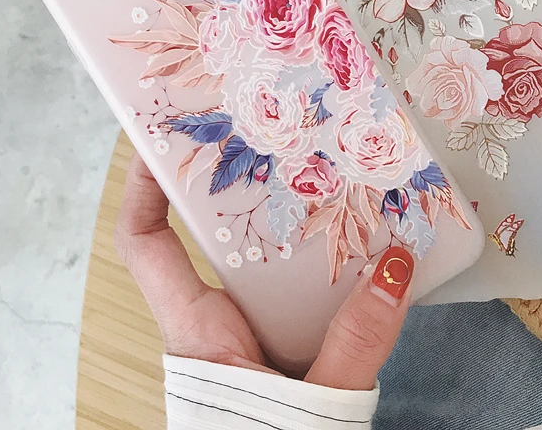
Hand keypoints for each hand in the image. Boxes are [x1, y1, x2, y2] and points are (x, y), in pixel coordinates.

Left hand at [115, 152, 413, 389]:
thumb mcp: (318, 403)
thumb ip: (357, 340)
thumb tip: (396, 264)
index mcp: (199, 330)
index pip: (147, 244)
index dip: (144, 188)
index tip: (160, 140)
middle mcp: (209, 324)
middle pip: (205, 236)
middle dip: (233, 184)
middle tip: (266, 137)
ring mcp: (238, 334)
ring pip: (251, 260)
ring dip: (279, 220)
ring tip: (316, 173)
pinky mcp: (266, 347)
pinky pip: (280, 290)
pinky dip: (307, 262)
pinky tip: (346, 242)